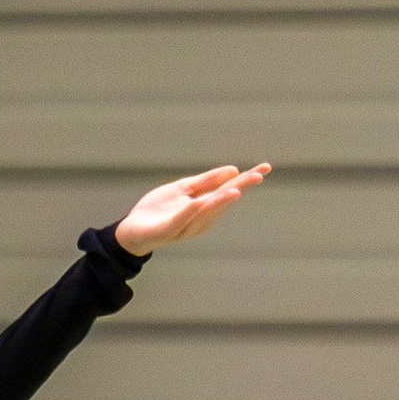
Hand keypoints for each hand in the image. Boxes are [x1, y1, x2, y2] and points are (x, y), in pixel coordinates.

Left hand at [112, 162, 269, 254]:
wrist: (133, 230)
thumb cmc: (159, 210)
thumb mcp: (183, 189)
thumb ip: (206, 181)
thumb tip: (234, 170)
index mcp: (206, 207)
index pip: (229, 190)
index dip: (246, 179)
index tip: (265, 168)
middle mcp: (201, 219)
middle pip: (222, 200)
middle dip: (240, 188)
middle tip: (258, 176)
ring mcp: (185, 226)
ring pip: (205, 212)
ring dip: (220, 201)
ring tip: (235, 190)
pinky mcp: (168, 231)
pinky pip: (180, 220)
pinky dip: (190, 212)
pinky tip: (198, 202)